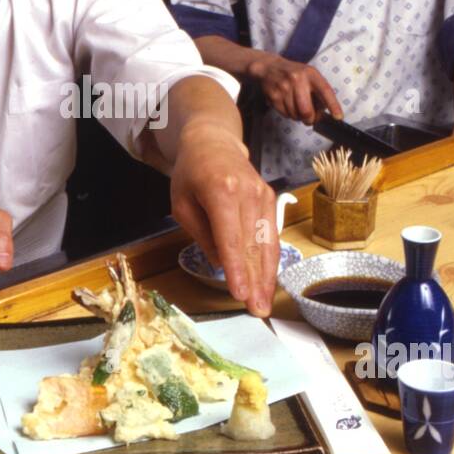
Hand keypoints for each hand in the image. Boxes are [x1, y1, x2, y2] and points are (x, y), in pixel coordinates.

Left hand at [169, 122, 279, 316]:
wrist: (213, 142)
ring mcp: (263, 195)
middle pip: (253, 245)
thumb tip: (221, 264)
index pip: (231, 238)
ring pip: (268, 243)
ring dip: (267, 276)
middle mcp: (247, 193)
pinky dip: (270, 260)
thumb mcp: (182, 204)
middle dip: (256, 281)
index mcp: (220, 191)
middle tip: (257, 310)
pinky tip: (268, 280)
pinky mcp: (270, 199)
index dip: (237, 269)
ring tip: (264, 303)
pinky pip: (272, 235)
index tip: (241, 293)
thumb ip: (202, 235)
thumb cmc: (191, 174)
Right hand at [249, 53, 341, 124]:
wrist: (269, 66)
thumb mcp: (309, 75)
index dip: (333, 105)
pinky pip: (285, 114)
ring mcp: (284, 88)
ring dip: (298, 116)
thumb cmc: (294, 73)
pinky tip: (287, 105)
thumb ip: (318, 90)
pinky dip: (288, 114)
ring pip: (295, 115)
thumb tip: (323, 112)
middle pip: (306, 111)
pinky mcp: (274, 96)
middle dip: (310, 119)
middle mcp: (297, 80)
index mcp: (310, 73)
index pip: (325, 91)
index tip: (338, 117)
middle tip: (311, 119)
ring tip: (296, 107)